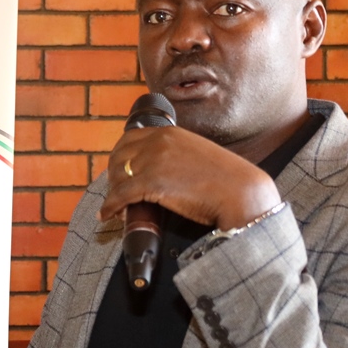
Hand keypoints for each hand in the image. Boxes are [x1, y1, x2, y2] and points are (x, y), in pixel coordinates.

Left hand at [99, 126, 281, 230]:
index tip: (120, 172)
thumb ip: (176, 153)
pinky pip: (120, 194)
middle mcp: (158, 141)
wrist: (241, 193)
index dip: (120, 157)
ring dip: (113, 192)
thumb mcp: (196, 153)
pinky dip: (110, 206)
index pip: (130, 139)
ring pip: (118, 176)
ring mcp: (154, 161)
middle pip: (119, 156)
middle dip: (114, 175)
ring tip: (116, 206)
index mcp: (169, 132)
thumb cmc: (225, 179)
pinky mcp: (152, 183)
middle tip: (116, 191)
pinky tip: (106, 215)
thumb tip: (161, 168)